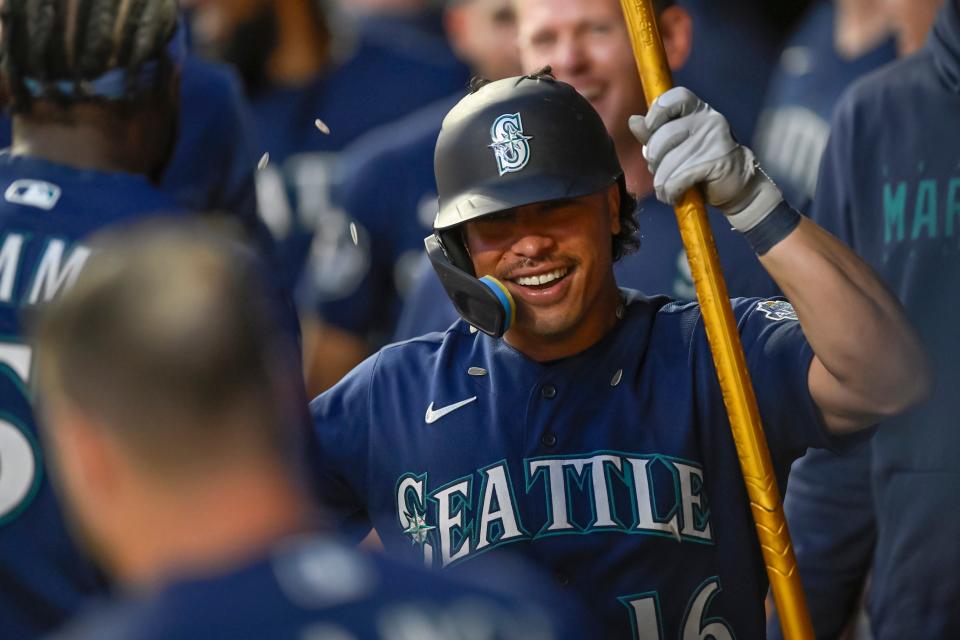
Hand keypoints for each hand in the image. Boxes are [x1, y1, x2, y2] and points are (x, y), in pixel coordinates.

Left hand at [629, 87, 781, 231]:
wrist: (736, 185)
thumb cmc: (701, 162)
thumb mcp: (676, 144)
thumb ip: (654, 132)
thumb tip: (634, 120)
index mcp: (697, 109)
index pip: (672, 97)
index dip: (656, 113)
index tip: (651, 130)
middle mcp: (708, 119)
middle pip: (662, 136)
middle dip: (653, 160)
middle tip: (659, 171)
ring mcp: (714, 138)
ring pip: (668, 163)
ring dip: (661, 183)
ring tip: (666, 189)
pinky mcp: (717, 160)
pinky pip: (678, 178)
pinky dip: (670, 192)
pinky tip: (674, 195)